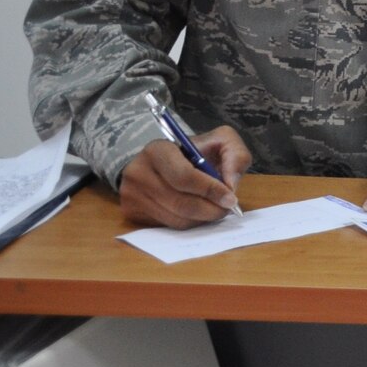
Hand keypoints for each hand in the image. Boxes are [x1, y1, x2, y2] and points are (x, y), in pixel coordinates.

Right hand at [118, 128, 250, 227]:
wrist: (160, 161)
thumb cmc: (193, 152)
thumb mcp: (219, 141)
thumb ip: (235, 155)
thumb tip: (231, 185)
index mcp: (158, 150)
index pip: (184, 176)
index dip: (210, 190)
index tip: (231, 198)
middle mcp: (138, 173)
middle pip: (180, 202)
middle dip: (210, 209)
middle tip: (227, 209)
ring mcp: (132, 195)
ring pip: (176, 218)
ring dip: (202, 218)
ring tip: (215, 209)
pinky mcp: (132, 212)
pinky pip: (167, 226)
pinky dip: (189, 223)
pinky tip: (197, 212)